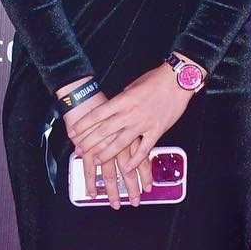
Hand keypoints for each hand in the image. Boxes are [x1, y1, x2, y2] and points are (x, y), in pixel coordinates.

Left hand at [67, 63, 192, 209]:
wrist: (177, 81)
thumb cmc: (155, 80)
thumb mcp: (132, 87)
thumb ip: (122, 101)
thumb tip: (112, 108)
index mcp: (123, 100)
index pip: (98, 114)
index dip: (84, 124)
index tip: (73, 131)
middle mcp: (130, 113)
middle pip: (105, 131)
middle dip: (89, 142)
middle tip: (79, 150)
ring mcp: (143, 124)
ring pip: (121, 142)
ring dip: (107, 153)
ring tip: (96, 161)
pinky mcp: (156, 131)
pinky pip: (144, 149)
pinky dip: (135, 160)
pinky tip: (126, 168)